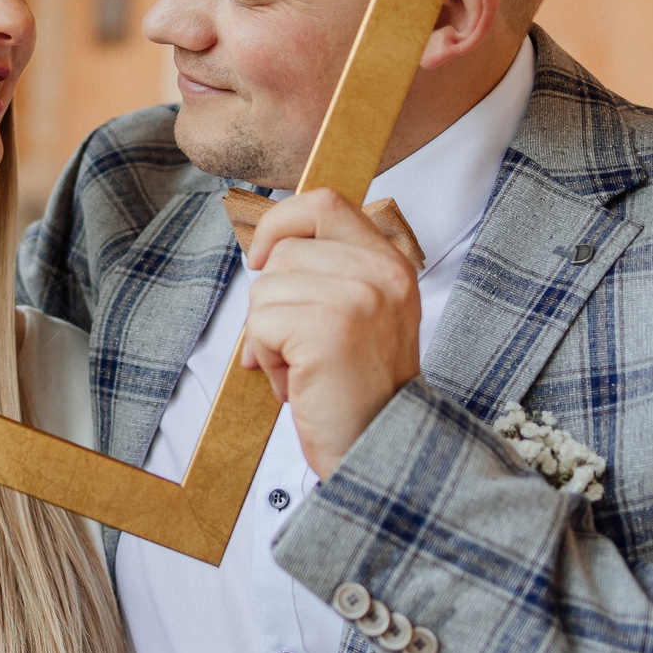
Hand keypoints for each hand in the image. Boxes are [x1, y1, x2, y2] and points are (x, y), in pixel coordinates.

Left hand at [239, 186, 423, 474]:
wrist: (380, 449)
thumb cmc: (358, 389)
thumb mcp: (359, 315)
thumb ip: (327, 274)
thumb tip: (265, 254)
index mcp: (391, 263)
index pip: (324, 203)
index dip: (282, 221)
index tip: (264, 257)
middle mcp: (382, 273)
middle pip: (286, 251)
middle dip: (273, 301)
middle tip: (298, 347)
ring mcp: (359, 298)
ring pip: (266, 288)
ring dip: (268, 336)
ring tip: (304, 368)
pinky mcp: (330, 329)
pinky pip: (262, 324)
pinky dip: (266, 359)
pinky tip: (297, 382)